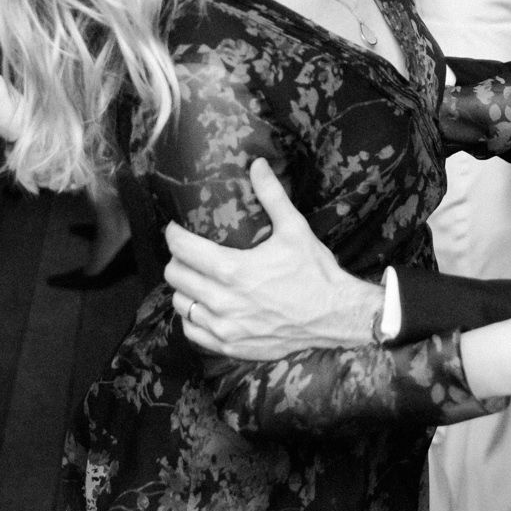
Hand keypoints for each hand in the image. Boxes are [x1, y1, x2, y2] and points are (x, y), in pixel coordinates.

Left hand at [165, 158, 381, 358]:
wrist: (335, 316)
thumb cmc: (315, 273)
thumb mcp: (295, 228)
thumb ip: (272, 195)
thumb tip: (257, 164)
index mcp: (234, 270)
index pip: (183, 249)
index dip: (174, 235)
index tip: (176, 229)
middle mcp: (224, 301)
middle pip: (176, 277)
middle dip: (177, 260)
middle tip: (187, 252)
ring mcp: (226, 327)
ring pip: (181, 304)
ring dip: (184, 289)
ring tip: (196, 278)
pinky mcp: (231, 345)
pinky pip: (193, 331)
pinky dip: (192, 318)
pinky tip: (204, 306)